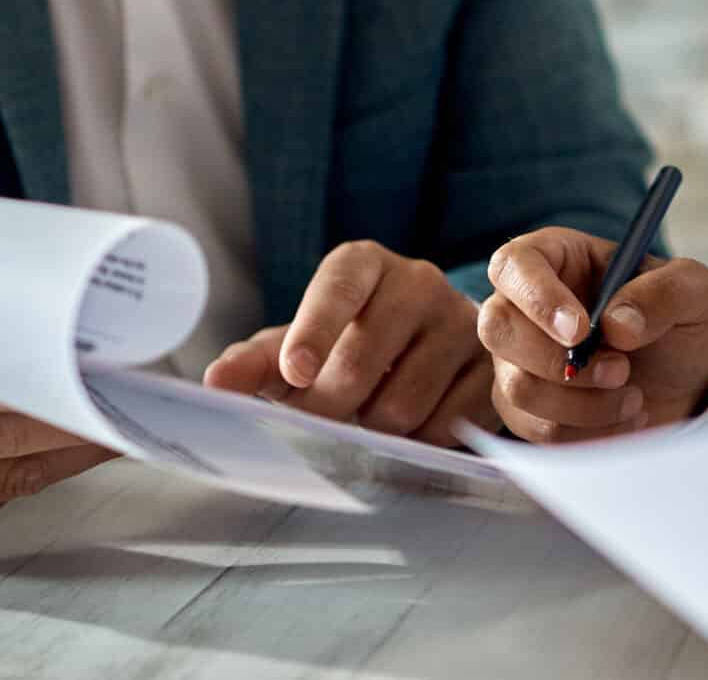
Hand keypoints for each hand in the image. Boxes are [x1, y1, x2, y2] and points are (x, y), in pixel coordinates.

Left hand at [201, 240, 493, 445]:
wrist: (426, 349)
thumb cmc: (348, 345)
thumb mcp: (298, 347)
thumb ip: (255, 363)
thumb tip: (215, 383)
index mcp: (365, 265)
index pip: (339, 285)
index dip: (315, 328)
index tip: (294, 373)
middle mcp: (418, 281)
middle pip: (364, 358)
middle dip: (330, 407)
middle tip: (321, 424)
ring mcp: (463, 320)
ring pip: (404, 403)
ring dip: (375, 429)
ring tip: (371, 416)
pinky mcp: (492, 365)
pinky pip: (448, 425)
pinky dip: (419, 442)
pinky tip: (412, 427)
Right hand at [478, 227, 707, 442]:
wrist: (686, 380)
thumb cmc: (678, 321)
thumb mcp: (692, 291)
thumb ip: (663, 294)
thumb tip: (618, 324)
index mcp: (557, 258)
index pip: (514, 265)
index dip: (537, 297)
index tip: (581, 331)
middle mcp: (525, 306)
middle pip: (497, 328)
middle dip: (560, 361)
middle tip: (621, 370)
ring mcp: (518, 359)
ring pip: (516, 387)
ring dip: (582, 404)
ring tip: (633, 396)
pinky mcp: (526, 408)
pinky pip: (533, 428)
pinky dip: (584, 432)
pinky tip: (621, 417)